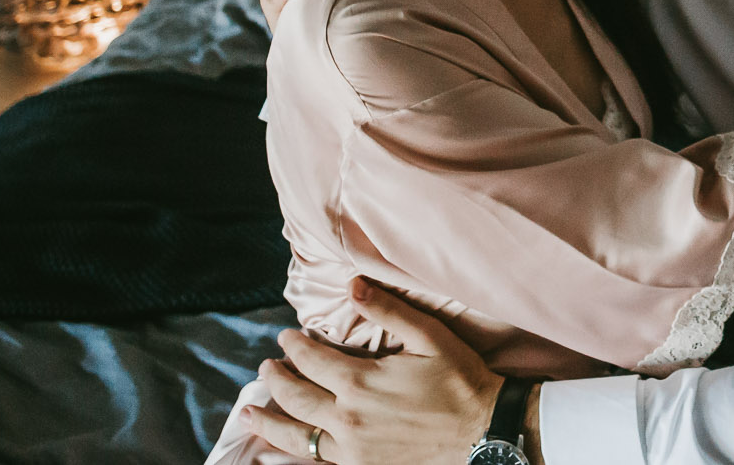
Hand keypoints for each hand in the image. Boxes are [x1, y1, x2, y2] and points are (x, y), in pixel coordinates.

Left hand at [242, 278, 501, 464]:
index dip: (294, 346)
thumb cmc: (460, 380)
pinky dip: (292, 453)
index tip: (286, 337)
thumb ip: (389, 311)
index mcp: (361, 381)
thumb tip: (353, 286)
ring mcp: (352, 449)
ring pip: (297, 435)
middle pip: (296, 397)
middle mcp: (348, 418)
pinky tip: (278, 451)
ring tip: (250, 411)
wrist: (483, 431)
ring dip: (270, 420)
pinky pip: (316, 460)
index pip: (311, 360)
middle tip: (266, 366)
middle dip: (276, 378)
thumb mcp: (430, 337)